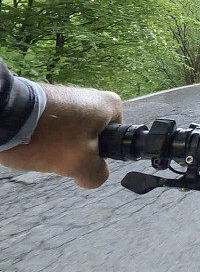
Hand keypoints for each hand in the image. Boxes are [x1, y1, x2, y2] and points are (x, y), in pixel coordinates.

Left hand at [0, 84, 121, 188]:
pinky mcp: (47, 101)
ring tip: (43, 147)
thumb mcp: (80, 164)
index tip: (82, 157)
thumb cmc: (47, 136)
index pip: (117, 141)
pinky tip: (33, 141)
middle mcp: (93, 96)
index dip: (100, 156)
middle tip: (62, 155)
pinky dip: (43, 137)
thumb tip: (95, 175)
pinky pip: (52, 128)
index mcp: (110, 105)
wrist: (3, 114)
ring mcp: (68, 97)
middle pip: (92, 139)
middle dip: (76, 151)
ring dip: (57, 146)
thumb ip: (97, 175)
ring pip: (70, 136)